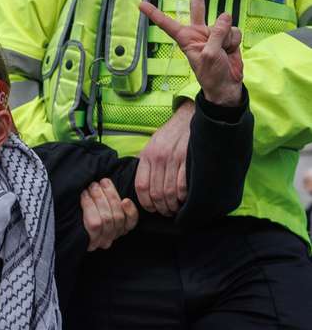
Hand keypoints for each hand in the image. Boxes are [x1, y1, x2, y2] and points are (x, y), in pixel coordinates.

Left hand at [81, 178, 138, 250]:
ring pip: (107, 219)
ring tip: (91, 187)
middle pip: (117, 218)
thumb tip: (109, 183)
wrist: (57, 226)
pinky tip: (85, 197)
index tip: (125, 200)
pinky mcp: (89, 242)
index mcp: (117, 230)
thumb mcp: (98, 204)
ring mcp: (100, 242)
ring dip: (99, 198)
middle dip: (110, 196)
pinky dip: (90, 206)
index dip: (130, 212)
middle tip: (100, 182)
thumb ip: (108, 199)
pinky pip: (94, 224)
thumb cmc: (81, 210)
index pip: (130, 223)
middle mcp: (110, 238)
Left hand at [135, 101, 192, 215]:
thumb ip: (146, 163)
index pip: (141, 186)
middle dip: (160, 207)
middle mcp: (158, 158)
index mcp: (147, 156)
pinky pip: (183, 185)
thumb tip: (141, 183)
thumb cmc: (170, 134)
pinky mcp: (188, 159)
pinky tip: (184, 199)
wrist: (189, 117)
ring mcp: (173, 159)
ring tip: (175, 208)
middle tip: (165, 212)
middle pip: (155, 192)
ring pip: (169, 192)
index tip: (151, 208)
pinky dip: (183, 196)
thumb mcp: (152, 145)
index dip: (145, 202)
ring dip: (172, 205)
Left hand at [139, 0, 243, 105]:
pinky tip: (231, 50)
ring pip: (223, 23)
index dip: (154, 14)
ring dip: (226, 37)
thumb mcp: (209, 55)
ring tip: (223, 52)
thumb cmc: (211, 74)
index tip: (140, 4)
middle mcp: (198, 33)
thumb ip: (216, 34)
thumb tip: (226, 14)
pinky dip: (234, 40)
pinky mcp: (227, 36)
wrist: (226, 85)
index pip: (167, 24)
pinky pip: (234, 30)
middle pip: (197, 8)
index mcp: (185, 39)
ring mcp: (214, 33)